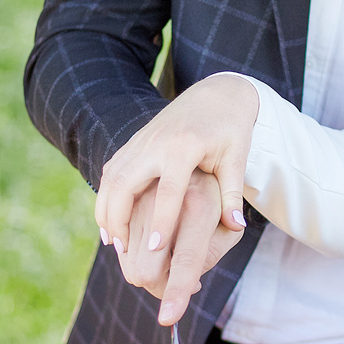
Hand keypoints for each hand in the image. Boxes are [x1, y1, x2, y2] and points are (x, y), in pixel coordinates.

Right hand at [96, 74, 259, 254]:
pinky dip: (106, 196)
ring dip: (106, 210)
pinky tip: (109, 220)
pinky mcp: (135, 142)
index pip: (168, 191)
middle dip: (118, 219)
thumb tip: (237, 227)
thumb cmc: (230, 129)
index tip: (155, 249)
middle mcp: (156, 143)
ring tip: (113, 242)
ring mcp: (141, 141)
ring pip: (111, 178)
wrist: (216, 93)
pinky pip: (112, 170)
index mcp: (184, 147)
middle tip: (122, 250)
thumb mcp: (237, 158)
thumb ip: (233, 193)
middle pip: (124, 183)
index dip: (161, 221)